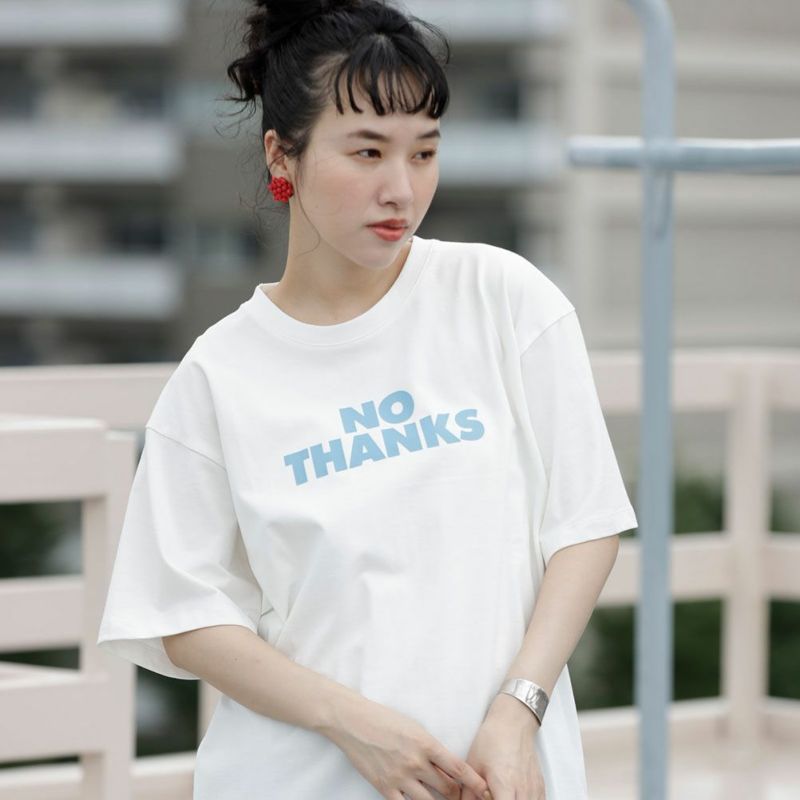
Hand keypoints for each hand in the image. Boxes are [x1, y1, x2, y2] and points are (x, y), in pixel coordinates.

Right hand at [325, 695, 491, 799]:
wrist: (354, 722)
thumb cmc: (385, 719)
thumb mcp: (414, 728)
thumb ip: (430, 748)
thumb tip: (446, 765)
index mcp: (426, 743)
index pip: (458, 768)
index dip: (474, 782)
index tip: (485, 790)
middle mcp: (416, 762)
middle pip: (446, 788)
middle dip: (457, 795)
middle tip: (461, 798)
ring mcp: (400, 777)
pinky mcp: (385, 788)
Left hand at [459, 694, 545, 799]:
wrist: (512, 723)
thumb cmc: (492, 741)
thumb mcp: (473, 765)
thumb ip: (468, 792)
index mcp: (504, 785)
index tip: (485, 799)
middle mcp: (522, 789)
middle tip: (493, 796)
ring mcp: (534, 789)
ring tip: (504, 795)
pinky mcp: (540, 786)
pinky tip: (516, 796)